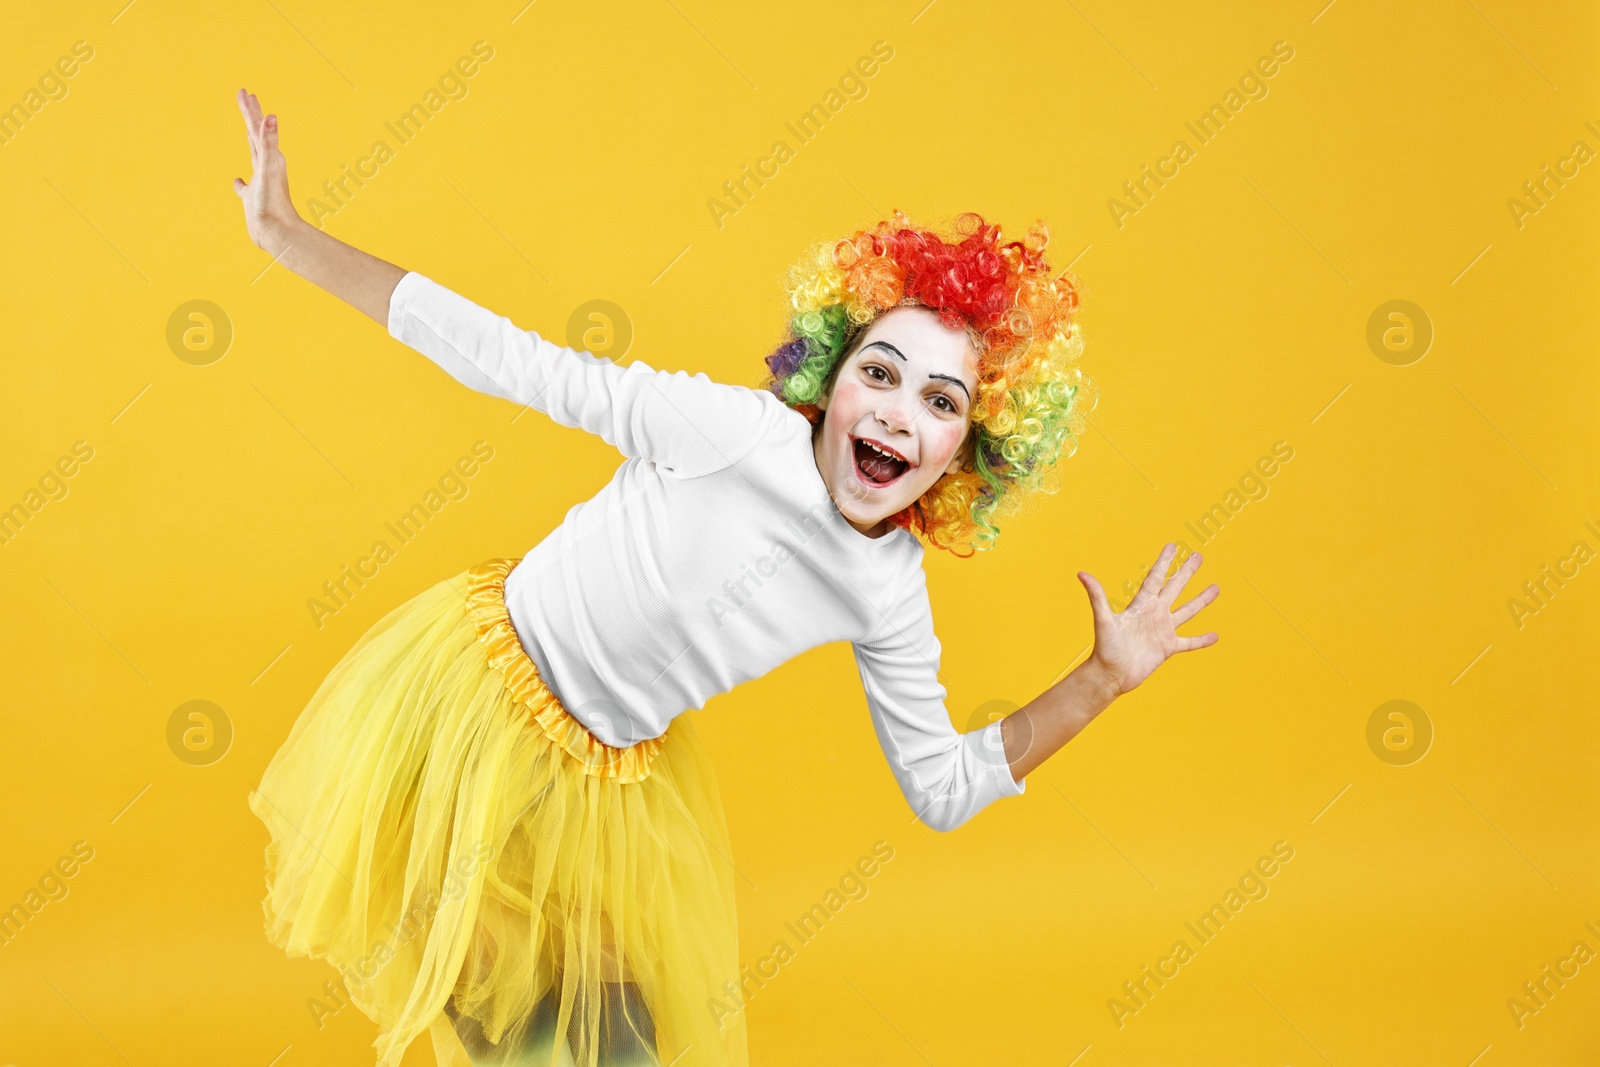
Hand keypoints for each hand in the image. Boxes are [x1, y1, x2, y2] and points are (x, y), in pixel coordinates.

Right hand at [233, 88, 302, 252]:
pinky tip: (238, 182)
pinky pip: (246, 187)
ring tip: (247, 129)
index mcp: (269, 158)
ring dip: (250, 140)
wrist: (278, 235)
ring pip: (254, 155)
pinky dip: (241, 183)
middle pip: (257, 135)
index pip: (258, 128)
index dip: (250, 110)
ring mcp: (261, 182)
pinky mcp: (254, 199)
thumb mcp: (268, 169)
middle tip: (246, 96)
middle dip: (251, 115)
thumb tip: (271, 117)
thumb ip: (269, 143)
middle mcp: (267, 167)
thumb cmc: (273, 204)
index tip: (244, 91)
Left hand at [1078, 543, 1219, 696]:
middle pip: (1174, 588)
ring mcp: (1162, 630)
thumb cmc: (1105, 648)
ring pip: (1187, 611)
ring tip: (1215, 588)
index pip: (1155, 577)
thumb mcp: (1103, 620)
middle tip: (1198, 556)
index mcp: (1141, 604)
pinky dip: (1202, 640)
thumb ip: (1097, 596)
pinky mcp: (1168, 648)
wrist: (1110, 675)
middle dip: (1186, 572)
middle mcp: (1154, 614)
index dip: (1164, 562)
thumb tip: (1081, 573)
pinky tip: (1215, 636)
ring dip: (1201, 600)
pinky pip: (1189, 642)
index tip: (1172, 546)